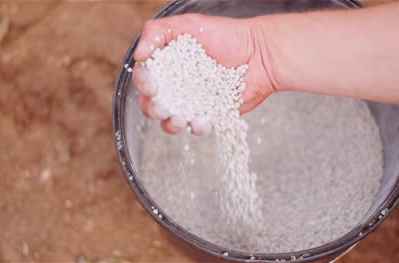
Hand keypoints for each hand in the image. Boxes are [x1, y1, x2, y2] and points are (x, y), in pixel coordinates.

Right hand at [132, 14, 274, 134]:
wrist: (260, 53)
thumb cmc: (226, 35)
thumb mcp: (187, 24)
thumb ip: (156, 32)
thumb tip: (139, 55)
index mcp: (167, 65)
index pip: (144, 78)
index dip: (143, 83)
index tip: (151, 85)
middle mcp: (177, 86)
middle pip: (151, 105)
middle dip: (152, 109)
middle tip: (162, 107)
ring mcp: (193, 102)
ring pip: (171, 122)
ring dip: (171, 124)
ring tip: (181, 118)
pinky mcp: (211, 115)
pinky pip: (198, 127)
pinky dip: (198, 127)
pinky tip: (203, 120)